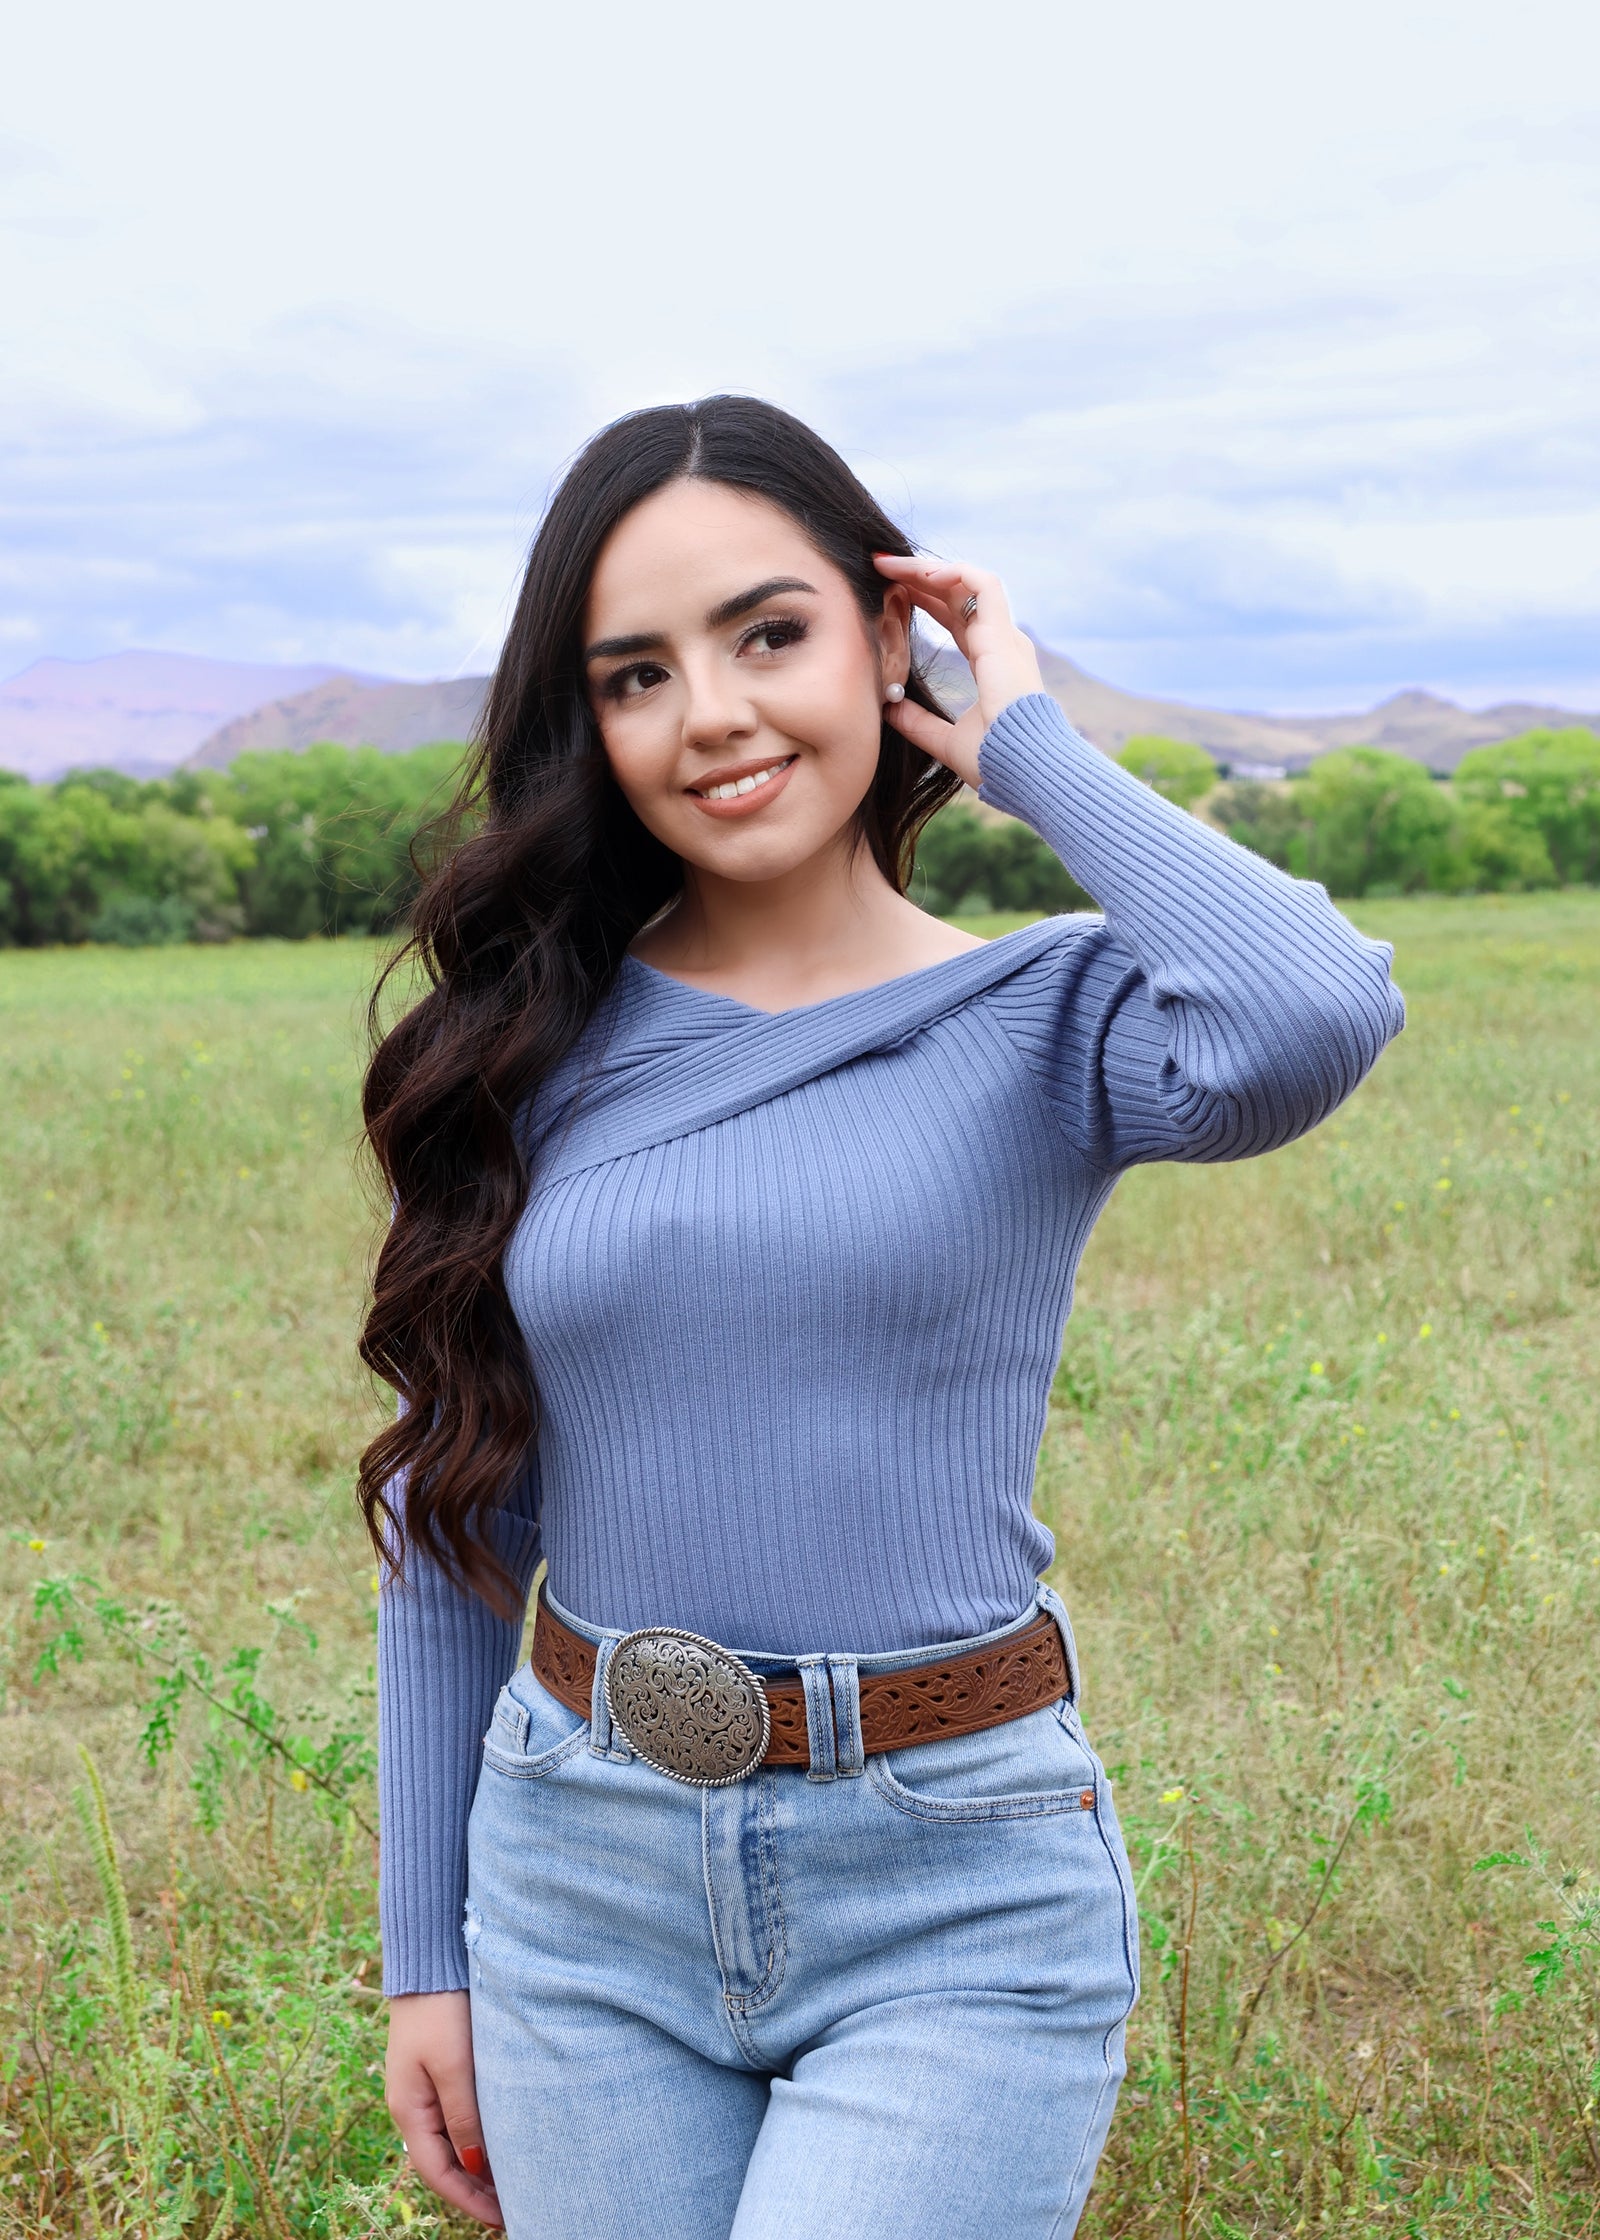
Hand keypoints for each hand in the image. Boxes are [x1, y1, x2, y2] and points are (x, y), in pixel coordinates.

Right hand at [386, 1991, 503, 2227]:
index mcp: (408, 2110)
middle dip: (474, 2189)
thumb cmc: (441, 2011)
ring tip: (512, 2182)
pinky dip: (476, 2137)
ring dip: (477, 2165)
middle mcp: (412, 2106)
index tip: (499, 2220)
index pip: (437, 2173)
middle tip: (512, 2208)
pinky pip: (456, 2117)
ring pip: (451, 2141)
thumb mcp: (454, 2066)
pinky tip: (499, 2140)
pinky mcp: (437, 2070)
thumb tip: (475, 2165)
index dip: (468, 2200)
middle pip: (444, 2162)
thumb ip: (463, 2115)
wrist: (429, 1960)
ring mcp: (423, 2088)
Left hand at [872, 555, 1042, 789]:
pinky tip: (922, 573)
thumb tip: (888, 711)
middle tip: (881, 566)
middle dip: (919, 576)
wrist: (1023, 772)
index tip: (889, 590)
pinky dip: (955, 572)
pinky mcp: (1003, 636)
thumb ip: (918, 722)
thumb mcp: (945, 740)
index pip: (955, 617)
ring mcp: (1006, 637)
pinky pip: (984, 584)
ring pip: (969, 581)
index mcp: (992, 662)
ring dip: (930, 567)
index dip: (923, 599)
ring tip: (892, 564)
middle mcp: (1001, 643)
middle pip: (958, 594)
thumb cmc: (995, 763)